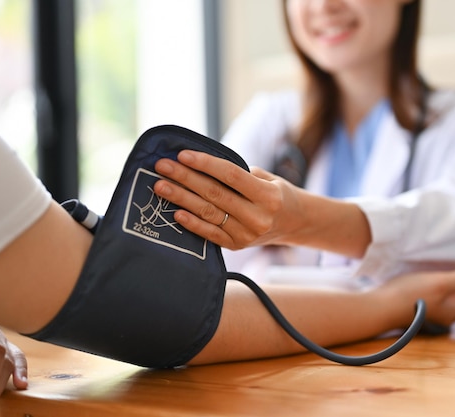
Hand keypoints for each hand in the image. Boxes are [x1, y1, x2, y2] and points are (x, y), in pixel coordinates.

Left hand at [153, 150, 304, 249]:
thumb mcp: (267, 178)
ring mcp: (247, 234)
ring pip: (208, 213)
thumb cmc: (275, 193)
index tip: (182, 154)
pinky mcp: (237, 246)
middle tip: (162, 166)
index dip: (205, 164)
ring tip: (160, 186)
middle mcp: (258, 217)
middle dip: (185, 178)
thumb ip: (239, 174)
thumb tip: (201, 165)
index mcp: (268, 195)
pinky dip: (192, 224)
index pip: (231, 176)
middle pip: (215, 194)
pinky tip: (175, 213)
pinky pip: (210, 235)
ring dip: (181, 199)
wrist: (294, 224)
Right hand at [379, 264, 454, 327]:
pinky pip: (436, 298)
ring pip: (448, 302)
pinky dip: (442, 290)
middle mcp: (442, 315)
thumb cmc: (412, 296)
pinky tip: (434, 281)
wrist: (382, 306)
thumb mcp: (442, 283)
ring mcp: (429, 312)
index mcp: (452, 312)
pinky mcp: (417, 307)